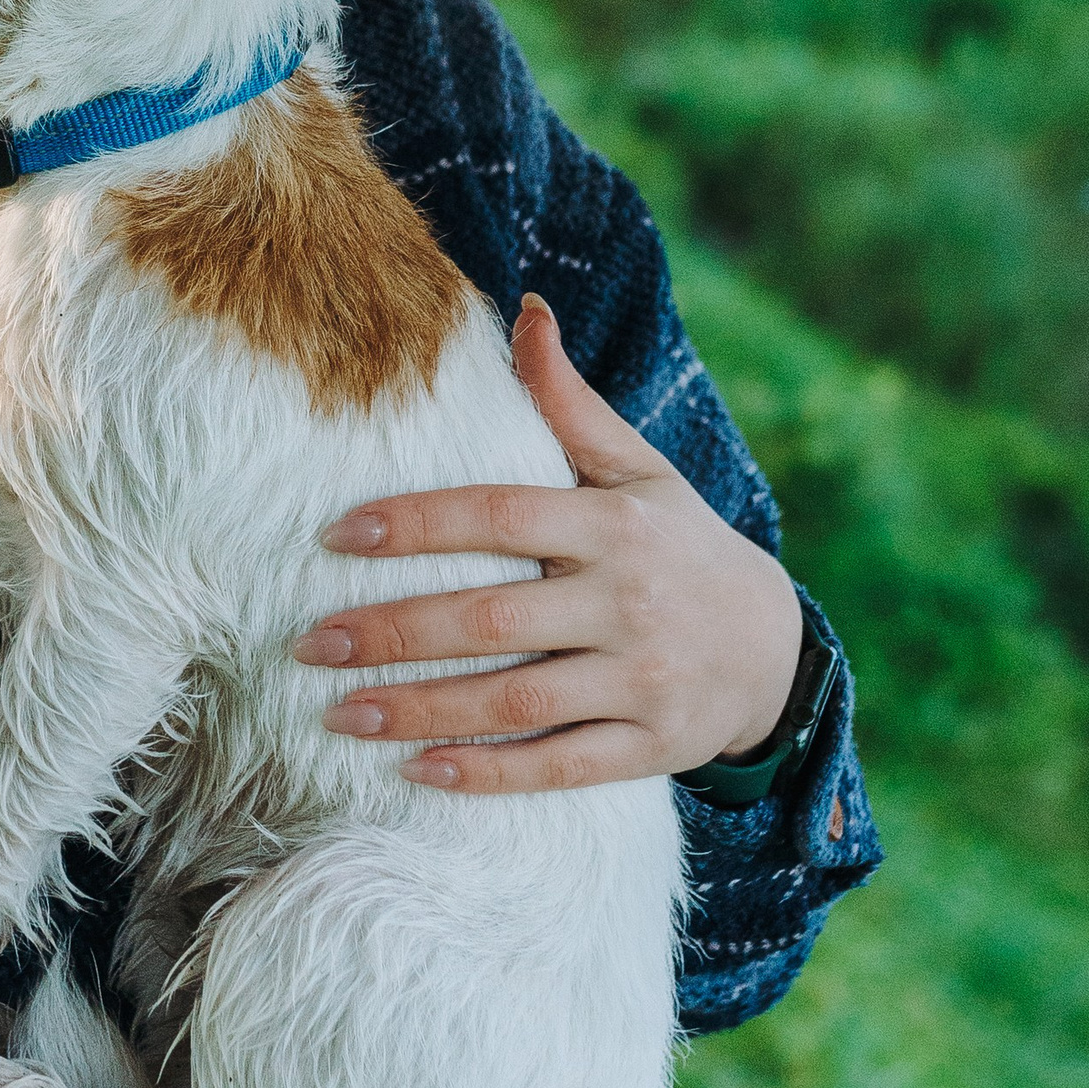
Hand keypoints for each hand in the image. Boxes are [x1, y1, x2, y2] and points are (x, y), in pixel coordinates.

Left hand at [295, 294, 802, 791]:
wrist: (778, 647)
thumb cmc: (680, 543)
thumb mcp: (639, 469)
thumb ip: (571, 403)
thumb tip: (526, 312)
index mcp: (615, 525)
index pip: (500, 515)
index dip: (417, 523)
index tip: (338, 535)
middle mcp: (628, 602)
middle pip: (491, 617)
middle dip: (393, 632)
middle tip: (310, 642)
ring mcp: (643, 681)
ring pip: (514, 702)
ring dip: (420, 711)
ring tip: (338, 714)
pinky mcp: (652, 748)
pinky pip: (559, 768)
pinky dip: (487, 774)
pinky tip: (416, 771)